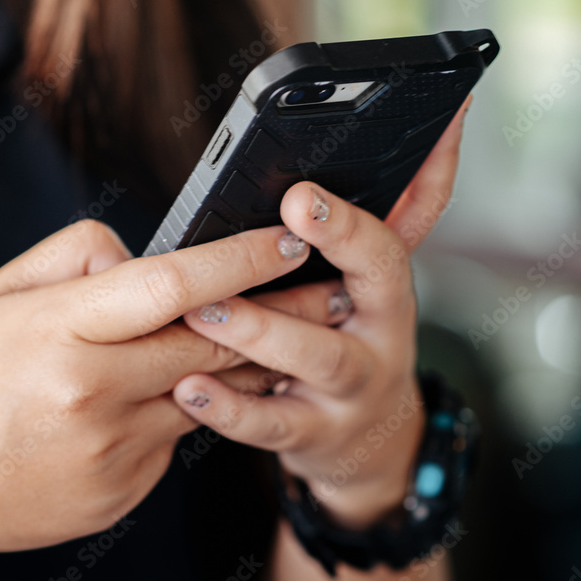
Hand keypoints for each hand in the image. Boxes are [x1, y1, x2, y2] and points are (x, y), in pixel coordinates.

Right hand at [0, 220, 312, 580]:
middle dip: (281, 313)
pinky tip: (182, 392)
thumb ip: (74, 257)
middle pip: (213, 341)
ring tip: (295, 334)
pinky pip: (176, 437)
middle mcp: (92, 392)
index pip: (172, 284)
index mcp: (59, 331)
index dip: (241, 260)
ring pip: (208, 392)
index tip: (289, 241)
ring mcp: (112, 449)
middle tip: (330, 290)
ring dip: (253, 363)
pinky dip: (189, 408)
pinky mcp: (124, 490)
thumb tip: (141, 256)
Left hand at [172, 99, 470, 527]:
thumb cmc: (348, 340)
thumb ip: (350, 229)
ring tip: (207, 310)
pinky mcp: (315, 433)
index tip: (306, 190)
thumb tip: (385, 139)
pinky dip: (230, 406)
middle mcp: (383, 329)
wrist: (368, 441)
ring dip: (264, 328)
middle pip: (379, 278)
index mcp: (385, 285)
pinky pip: (273, 422)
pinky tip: (189, 387)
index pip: (391, 234)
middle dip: (340, 239)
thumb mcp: (361, 288)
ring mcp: (354, 386)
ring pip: (320, 355)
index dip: (355, 211)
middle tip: (289, 207)